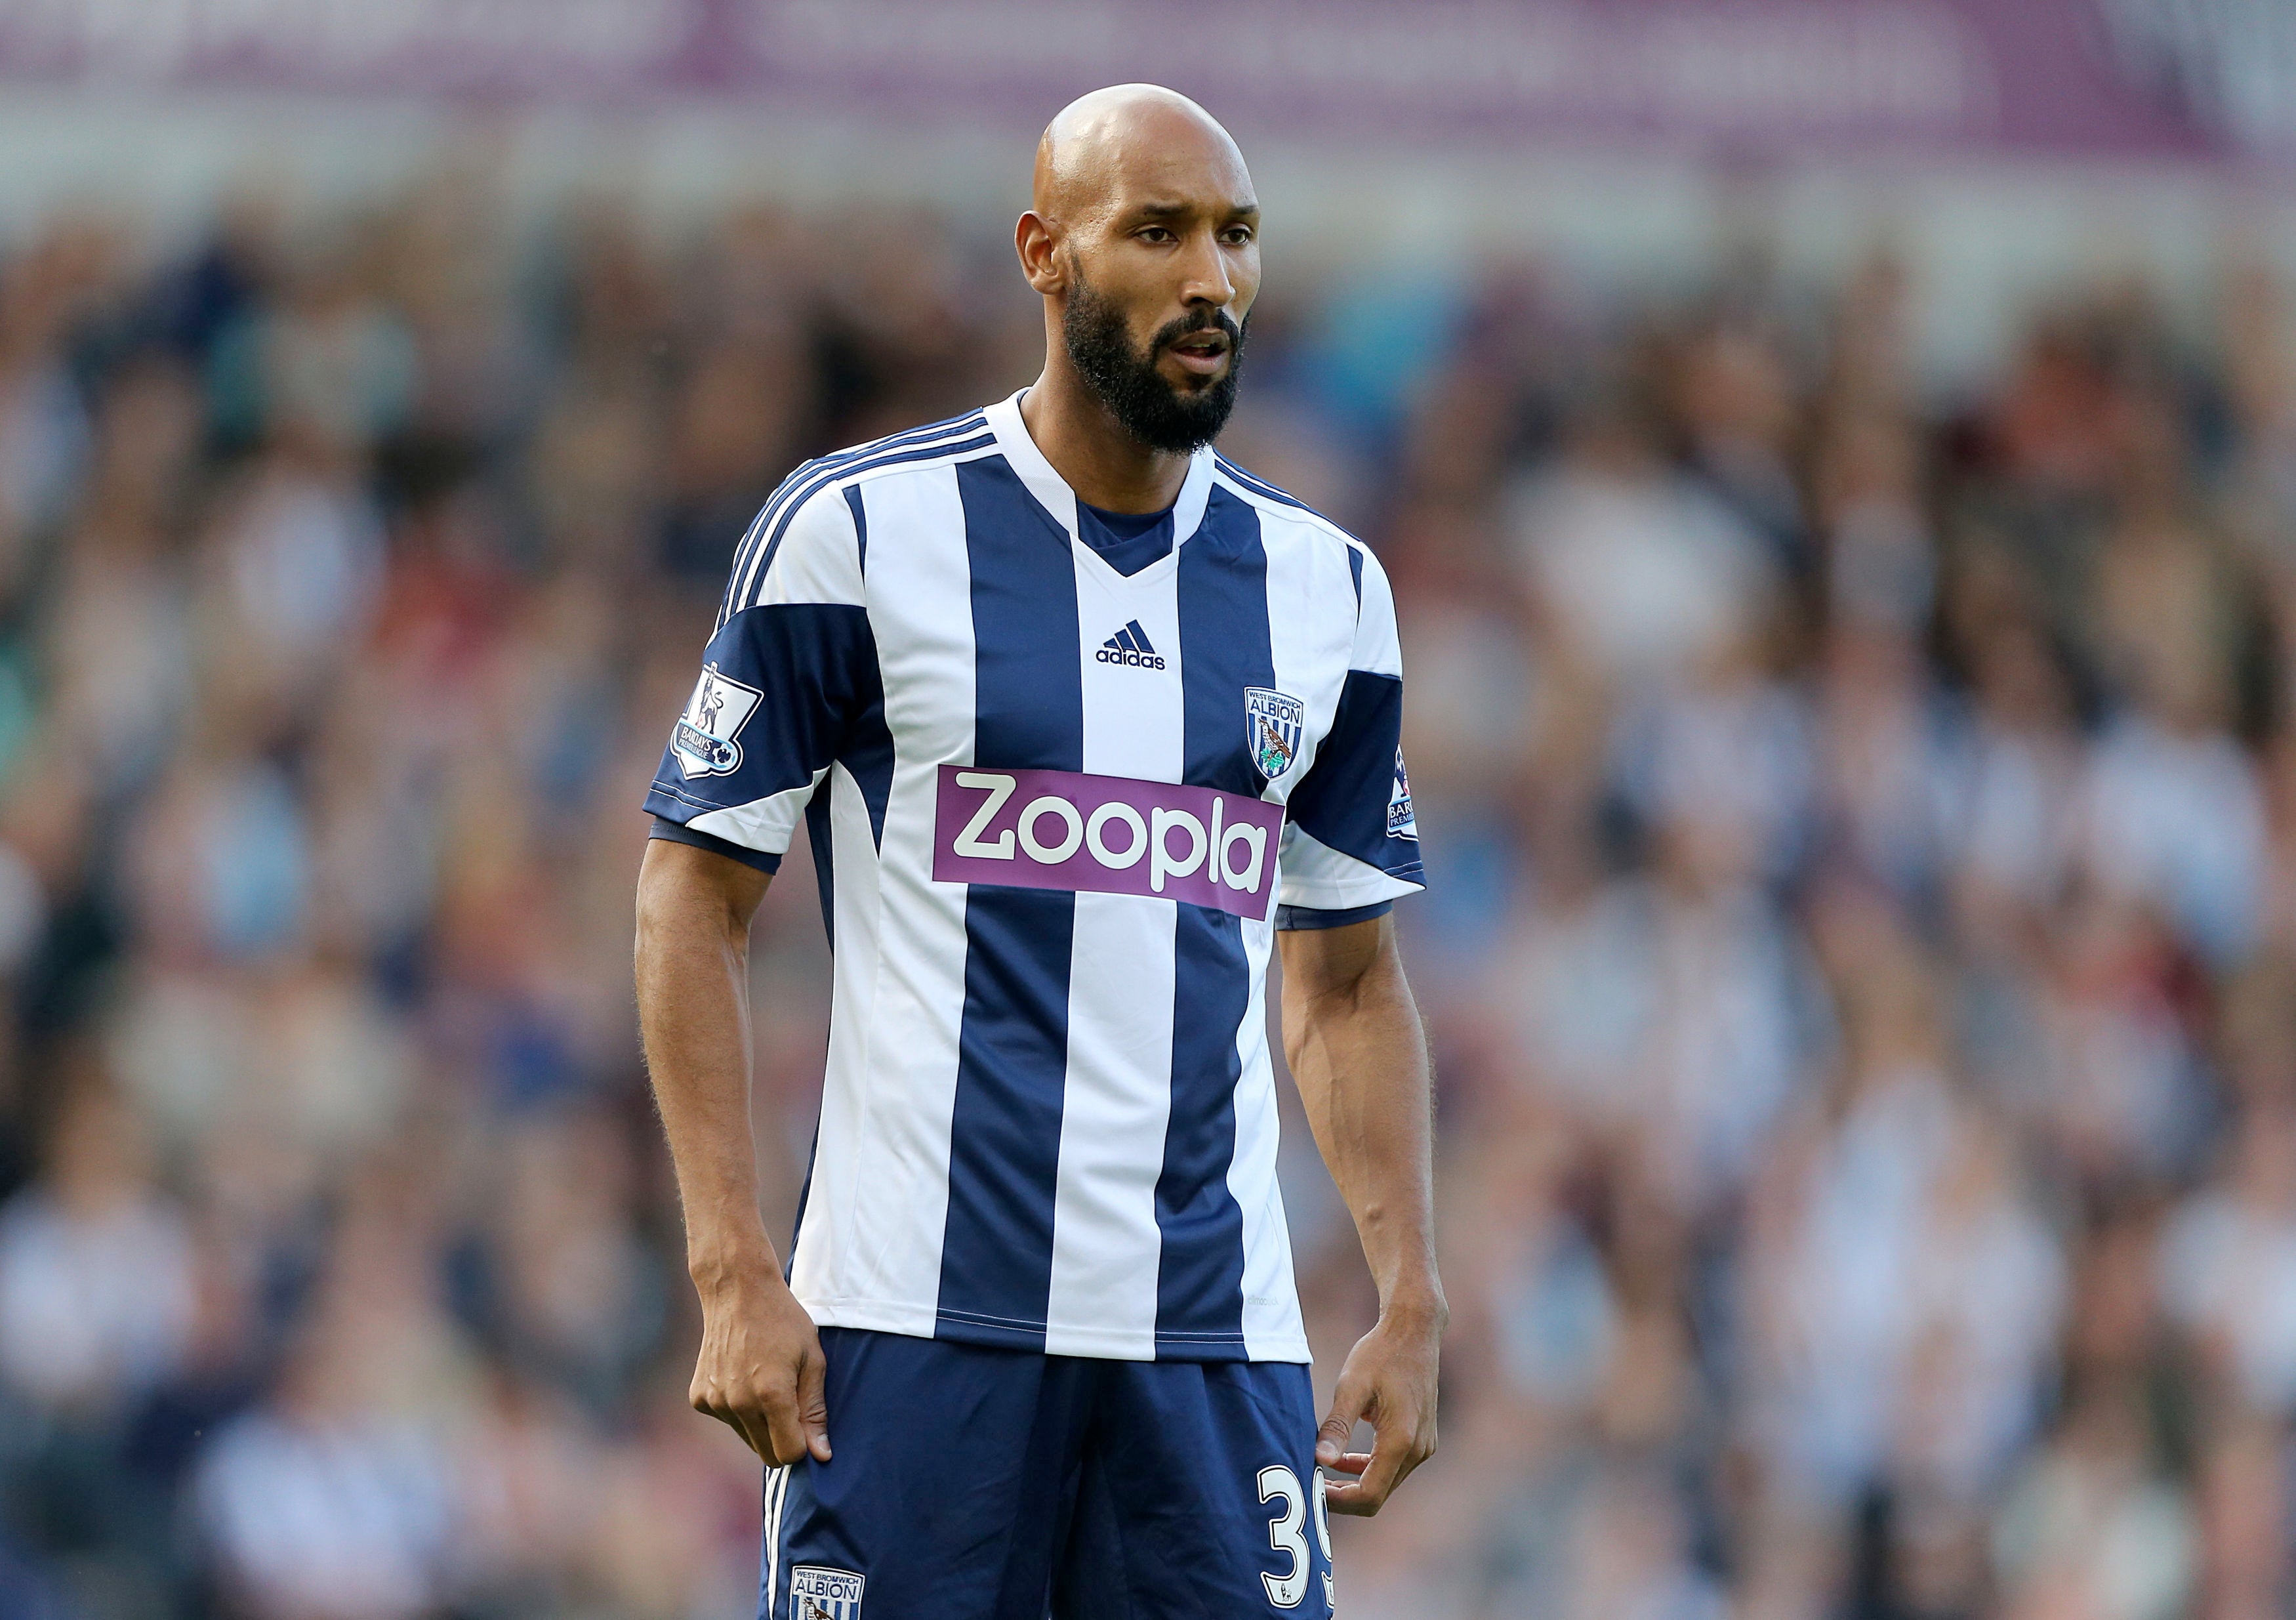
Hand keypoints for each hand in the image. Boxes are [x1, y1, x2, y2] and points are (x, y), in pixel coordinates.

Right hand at [689, 1264, 831, 1465]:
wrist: (737, 1291)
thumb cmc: (783, 1322)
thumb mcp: (812, 1360)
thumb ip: (815, 1410)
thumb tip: (822, 1455)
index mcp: (771, 1395)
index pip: (788, 1455)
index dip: (802, 1444)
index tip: (805, 1421)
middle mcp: (739, 1403)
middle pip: (766, 1454)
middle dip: (783, 1438)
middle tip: (789, 1403)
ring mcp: (715, 1401)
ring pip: (747, 1438)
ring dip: (760, 1423)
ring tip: (764, 1382)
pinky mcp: (699, 1398)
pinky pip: (727, 1421)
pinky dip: (738, 1409)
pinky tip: (742, 1377)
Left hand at [1315, 1303, 1441, 1514]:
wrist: (1414, 1330)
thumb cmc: (1380, 1353)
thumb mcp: (1351, 1386)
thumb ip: (1337, 1426)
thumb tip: (1318, 1460)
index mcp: (1400, 1440)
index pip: (1370, 1494)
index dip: (1339, 1501)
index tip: (1311, 1491)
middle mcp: (1418, 1450)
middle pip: (1378, 1495)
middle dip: (1343, 1496)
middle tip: (1309, 1487)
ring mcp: (1423, 1446)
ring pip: (1385, 1483)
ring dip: (1354, 1483)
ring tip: (1319, 1474)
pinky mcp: (1422, 1439)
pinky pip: (1392, 1468)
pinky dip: (1367, 1469)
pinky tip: (1341, 1458)